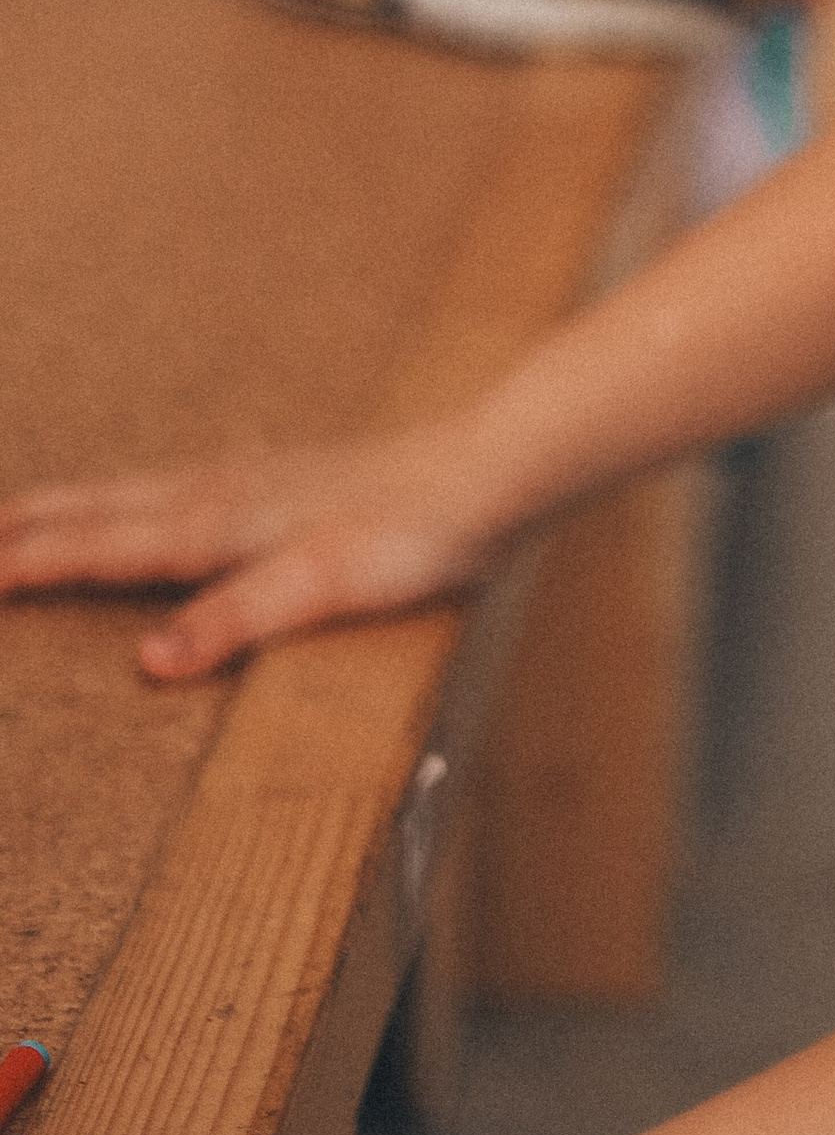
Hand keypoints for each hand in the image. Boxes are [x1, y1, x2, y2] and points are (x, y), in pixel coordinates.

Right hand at [0, 425, 501, 678]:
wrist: (488, 473)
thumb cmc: (415, 534)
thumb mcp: (324, 587)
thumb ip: (235, 619)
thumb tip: (146, 661)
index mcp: (218, 523)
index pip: (99, 547)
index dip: (27, 563)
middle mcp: (222, 492)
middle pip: (100, 509)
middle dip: (26, 526)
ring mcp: (252, 480)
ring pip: (134, 493)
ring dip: (70, 505)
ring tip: (23, 515)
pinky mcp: (285, 480)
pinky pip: (177, 488)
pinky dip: (131, 496)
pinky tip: (152, 498)